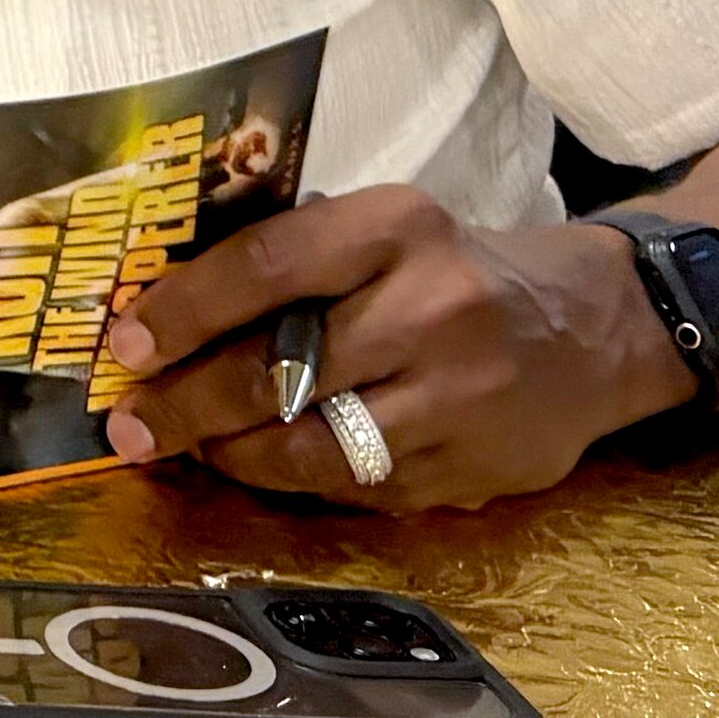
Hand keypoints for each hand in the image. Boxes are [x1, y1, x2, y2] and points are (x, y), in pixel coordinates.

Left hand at [99, 188, 693, 511]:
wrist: (593, 328)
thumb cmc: (449, 272)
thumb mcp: (382, 231)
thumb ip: (290, 262)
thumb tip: (158, 317)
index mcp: (397, 229)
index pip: (267, 265)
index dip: (184, 310)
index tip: (125, 344)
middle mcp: (433, 309)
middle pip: (279, 370)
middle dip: (186, 405)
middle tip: (131, 426)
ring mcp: (460, 397)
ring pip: (313, 448)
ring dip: (234, 455)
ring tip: (193, 448)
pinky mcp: (474, 468)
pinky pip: (359, 489)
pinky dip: (300, 482)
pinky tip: (267, 465)